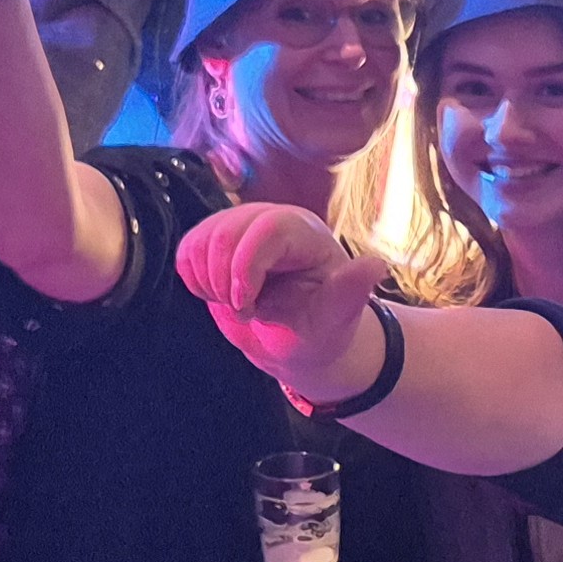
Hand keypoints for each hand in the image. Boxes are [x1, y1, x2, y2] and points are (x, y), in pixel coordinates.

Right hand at [175, 203, 392, 399]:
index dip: (246, 267)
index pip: (266, 229)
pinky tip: (219, 296)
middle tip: (246, 312)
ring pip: (201, 239)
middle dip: (225, 281)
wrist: (295, 342)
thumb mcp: (336, 319)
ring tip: (238, 305)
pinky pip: (186, 250)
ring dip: (209, 282)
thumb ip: (350, 292)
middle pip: (225, 231)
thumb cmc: (319, 331)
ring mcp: (238, 227)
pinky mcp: (213, 242)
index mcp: (304, 233)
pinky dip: (194, 279)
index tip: (245, 304)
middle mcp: (270, 220)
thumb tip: (376, 265)